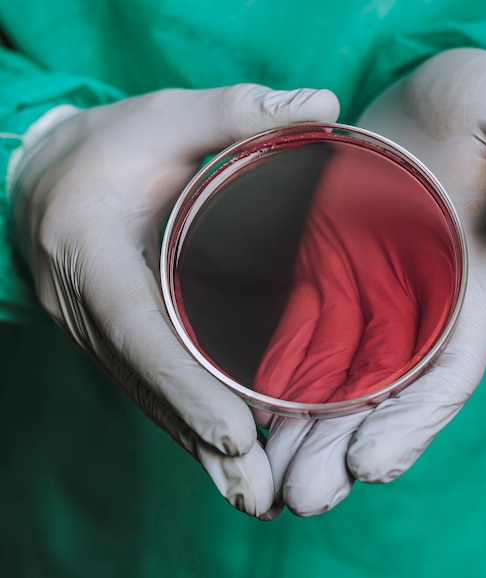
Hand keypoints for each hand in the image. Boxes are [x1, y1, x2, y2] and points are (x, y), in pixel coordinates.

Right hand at [9, 84, 339, 515]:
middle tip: (260, 492)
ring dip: (196, 447)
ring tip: (253, 492)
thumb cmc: (113, 144)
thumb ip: (241, 111)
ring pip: (147, 398)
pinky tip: (222, 451)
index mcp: (91, 249)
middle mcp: (85, 304)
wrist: (47, 175)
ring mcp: (92, 328)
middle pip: (146, 385)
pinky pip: (146, 387)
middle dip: (202, 442)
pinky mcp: (109, 335)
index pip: (138, 330)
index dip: (184, 386)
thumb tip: (325, 105)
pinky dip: (183, 422)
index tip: (235, 433)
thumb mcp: (168, 115)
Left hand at [258, 48, 485, 517]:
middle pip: (375, 399)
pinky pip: (291, 334)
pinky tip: (234, 408)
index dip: (410, 426)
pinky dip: (266, 379)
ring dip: (294, 435)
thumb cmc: (482, 106)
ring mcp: (360, 294)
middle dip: (340, 452)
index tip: (370, 465)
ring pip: (327, 382)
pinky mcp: (318, 271)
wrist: (424, 97)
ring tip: (256, 476)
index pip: (442, 377)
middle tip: (298, 494)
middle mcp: (408, 309)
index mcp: (461, 294)